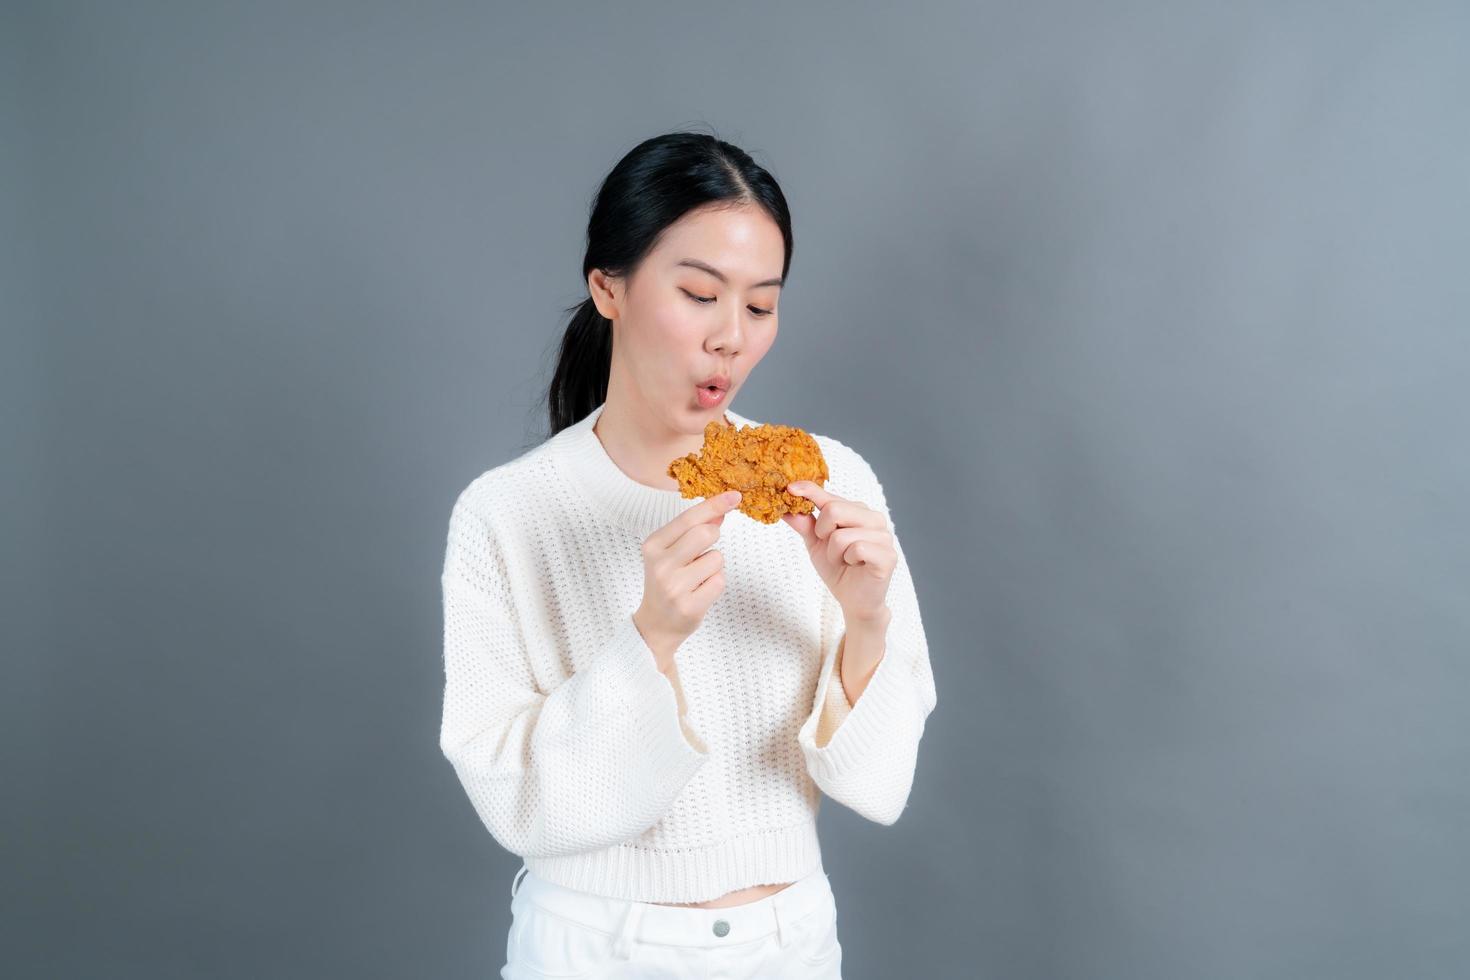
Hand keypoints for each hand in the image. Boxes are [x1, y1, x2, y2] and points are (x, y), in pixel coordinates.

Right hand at [633, 489, 743, 669]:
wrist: (656, 625)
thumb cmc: (668, 582)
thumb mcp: (672, 552)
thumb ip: (693, 530)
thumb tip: (719, 511)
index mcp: (653, 545)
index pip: (689, 518)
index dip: (714, 505)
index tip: (735, 496)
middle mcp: (660, 564)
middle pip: (706, 533)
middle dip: (713, 538)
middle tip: (701, 553)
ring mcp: (674, 587)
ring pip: (717, 558)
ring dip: (714, 566)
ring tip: (696, 578)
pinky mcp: (689, 606)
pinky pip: (720, 581)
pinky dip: (715, 584)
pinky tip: (700, 592)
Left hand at [781, 481, 894, 620]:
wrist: (854, 600)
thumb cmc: (839, 569)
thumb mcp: (816, 545)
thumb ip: (804, 525)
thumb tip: (785, 509)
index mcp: (858, 511)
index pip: (830, 496)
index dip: (809, 490)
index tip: (790, 487)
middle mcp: (874, 518)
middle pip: (834, 509)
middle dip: (822, 533)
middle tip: (829, 547)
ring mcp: (884, 536)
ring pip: (841, 535)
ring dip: (834, 553)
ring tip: (844, 560)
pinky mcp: (888, 555)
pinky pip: (857, 549)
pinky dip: (848, 560)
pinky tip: (855, 566)